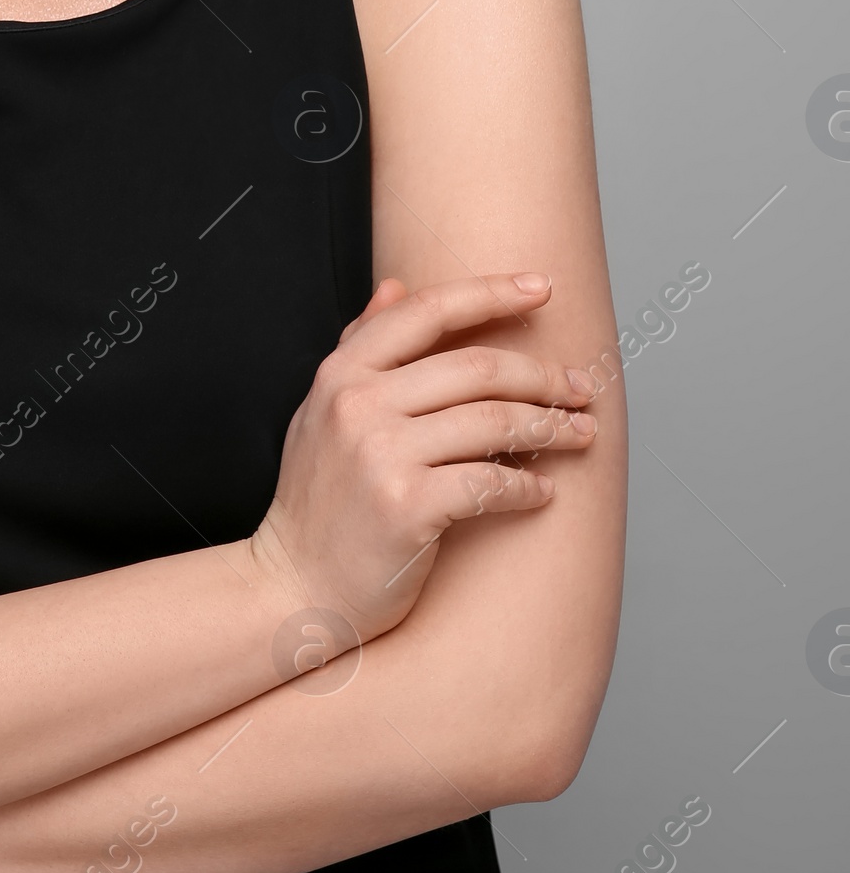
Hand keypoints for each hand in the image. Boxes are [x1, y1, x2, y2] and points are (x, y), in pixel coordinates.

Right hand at [251, 272, 596, 641]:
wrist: (292, 586)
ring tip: (580, 434)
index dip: (492, 293)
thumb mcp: (322, 411)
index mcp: (340, 373)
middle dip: (542, 373)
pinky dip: (527, 486)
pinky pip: (490, 483)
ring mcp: (381, 455)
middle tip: (580, 387)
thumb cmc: (317, 501)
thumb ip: (359, 347)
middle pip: (475, 366)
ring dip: (550, 426)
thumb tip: (396, 287)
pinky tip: (543, 491)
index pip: (428, 312)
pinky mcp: (406, 507)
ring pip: (493, 421)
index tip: (543, 288)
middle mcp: (358, 404)